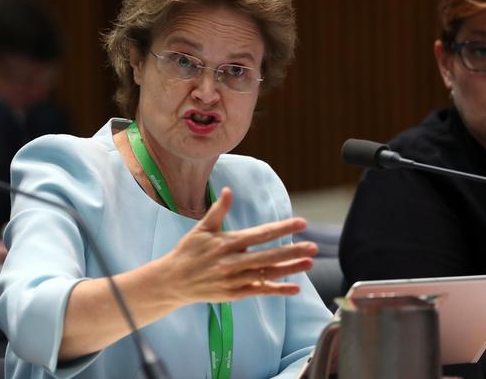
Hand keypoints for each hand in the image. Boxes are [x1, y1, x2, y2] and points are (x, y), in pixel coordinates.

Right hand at [158, 187, 317, 304]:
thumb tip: (228, 191)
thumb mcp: (201, 229)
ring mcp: (233, 280)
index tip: (301, 222)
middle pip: (268, 256)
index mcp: (226, 243)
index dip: (282, 228)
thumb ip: (218, 211)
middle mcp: (232, 262)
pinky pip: (259, 292)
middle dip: (292, 251)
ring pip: (266, 274)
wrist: (172, 281)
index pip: (260, 234)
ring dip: (289, 269)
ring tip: (309, 263)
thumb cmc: (188, 251)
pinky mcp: (233, 294)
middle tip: (313, 246)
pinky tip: (294, 287)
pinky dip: (277, 290)